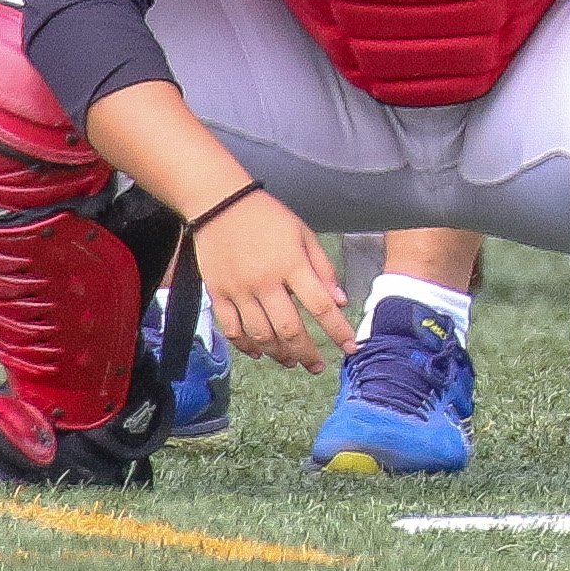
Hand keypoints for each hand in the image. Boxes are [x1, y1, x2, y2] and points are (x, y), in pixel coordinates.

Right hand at [191, 186, 353, 369]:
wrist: (219, 204)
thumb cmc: (268, 217)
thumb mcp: (304, 234)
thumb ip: (323, 269)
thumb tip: (340, 301)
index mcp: (292, 265)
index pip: (320, 306)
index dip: (338, 330)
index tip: (351, 347)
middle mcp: (265, 282)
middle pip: (289, 329)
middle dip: (307, 353)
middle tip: (317, 366)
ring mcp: (239, 291)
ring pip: (260, 335)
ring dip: (279, 354)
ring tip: (292, 361)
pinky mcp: (218, 294)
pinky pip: (232, 329)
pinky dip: (246, 346)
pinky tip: (260, 353)